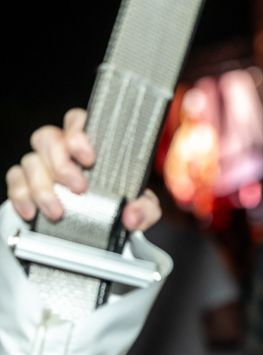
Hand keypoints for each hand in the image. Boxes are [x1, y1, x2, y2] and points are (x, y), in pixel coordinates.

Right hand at [5, 108, 160, 230]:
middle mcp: (64, 149)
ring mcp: (43, 164)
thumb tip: (132, 216)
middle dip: (61, 165)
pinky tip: (32, 210)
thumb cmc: (124, 203)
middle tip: (78, 188)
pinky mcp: (27, 182)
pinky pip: (15, 180)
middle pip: (48, 138)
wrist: (110, 223)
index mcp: (91, 144)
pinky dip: (21, 195)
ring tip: (58, 210)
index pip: (77, 121)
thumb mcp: (143, 206)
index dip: (78, 135)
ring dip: (42, 187)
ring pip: (30, 161)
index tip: (90, 158)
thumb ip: (145, 208)